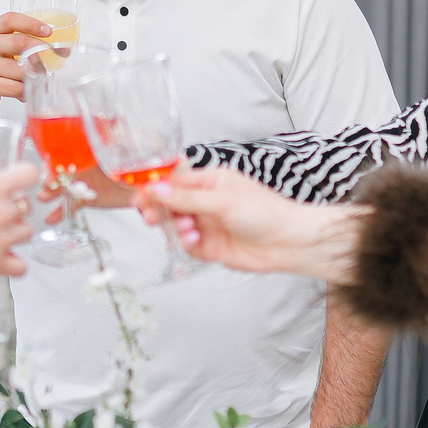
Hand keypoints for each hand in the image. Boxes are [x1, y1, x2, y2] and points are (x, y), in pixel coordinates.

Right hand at [0, 13, 53, 116]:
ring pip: (21, 69)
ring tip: (38, 80)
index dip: (32, 23)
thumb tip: (56, 45)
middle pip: (19, 42)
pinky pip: (16, 87)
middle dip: (42, 51)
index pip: (10, 19)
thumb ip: (18, 40)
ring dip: (35, 76)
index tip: (48, 32)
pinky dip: (26, 92)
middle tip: (56, 56)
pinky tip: (25, 92)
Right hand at [0, 162, 37, 279]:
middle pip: (28, 205)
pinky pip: (21, 266)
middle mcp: (4, 213)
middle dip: (16, 205)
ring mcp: (3, 239)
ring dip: (17, 231)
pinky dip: (16, 264)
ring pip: (27, 232)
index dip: (24, 174)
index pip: (29, 173)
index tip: (16, 178)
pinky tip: (5, 259)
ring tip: (0, 232)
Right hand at [141, 165, 365, 282]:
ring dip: (175, 228)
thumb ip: (186, 198)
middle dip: (158, 210)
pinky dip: (186, 244)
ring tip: (188, 230)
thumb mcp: (222, 200)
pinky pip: (186, 245)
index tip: (139, 195)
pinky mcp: (210, 247)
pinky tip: (197, 241)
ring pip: (175, 226)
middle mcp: (206, 202)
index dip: (154, 187)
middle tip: (152, 217)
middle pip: (169, 204)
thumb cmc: (266, 213)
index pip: (173, 181)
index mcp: (210, 181)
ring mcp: (207, 224)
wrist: (288, 243)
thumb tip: (156, 188)